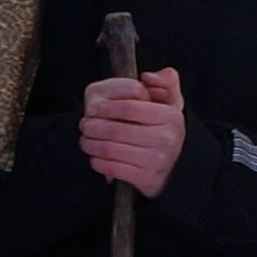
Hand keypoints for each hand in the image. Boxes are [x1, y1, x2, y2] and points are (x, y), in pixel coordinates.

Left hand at [80, 68, 188, 196]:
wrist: (172, 168)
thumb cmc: (162, 130)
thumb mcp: (169, 103)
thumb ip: (165, 82)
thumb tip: (147, 77)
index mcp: (172, 117)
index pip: (130, 107)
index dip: (106, 107)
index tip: (91, 109)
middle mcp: (168, 139)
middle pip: (116, 130)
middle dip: (93, 127)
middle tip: (84, 125)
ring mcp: (158, 161)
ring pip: (111, 149)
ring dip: (91, 144)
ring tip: (85, 140)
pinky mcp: (148, 179)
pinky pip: (112, 167)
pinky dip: (98, 162)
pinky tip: (95, 157)